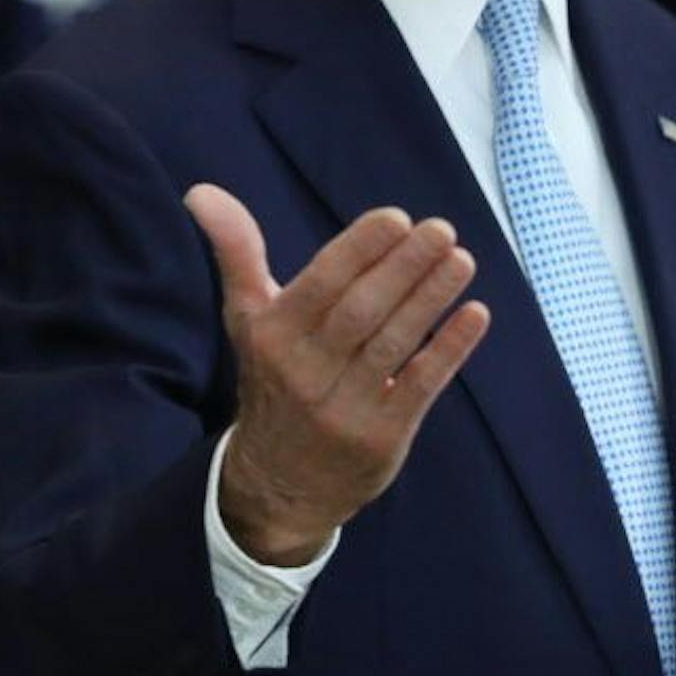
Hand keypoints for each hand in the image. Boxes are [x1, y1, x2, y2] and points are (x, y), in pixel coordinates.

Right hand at [184, 183, 489, 566]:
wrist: (276, 485)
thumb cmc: (272, 379)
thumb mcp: (247, 319)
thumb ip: (236, 253)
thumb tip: (201, 191)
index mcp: (273, 336)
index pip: (321, 283)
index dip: (361, 249)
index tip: (398, 218)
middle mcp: (304, 373)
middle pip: (362, 311)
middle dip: (404, 267)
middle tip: (442, 230)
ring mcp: (344, 409)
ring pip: (393, 344)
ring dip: (431, 298)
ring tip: (462, 260)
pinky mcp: (381, 438)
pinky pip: (420, 386)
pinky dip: (450, 349)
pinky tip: (475, 312)